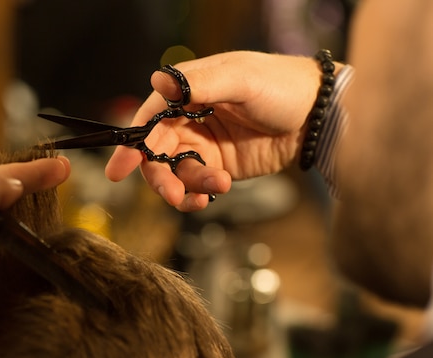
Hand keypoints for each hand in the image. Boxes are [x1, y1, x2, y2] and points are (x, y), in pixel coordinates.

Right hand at [106, 51, 343, 210]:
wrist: (318, 117)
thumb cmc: (282, 86)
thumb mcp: (242, 79)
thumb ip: (200, 83)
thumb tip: (158, 80)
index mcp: (188, 92)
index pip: (149, 118)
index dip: (132, 143)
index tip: (120, 169)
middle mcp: (189, 119)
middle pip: (156, 152)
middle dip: (159, 176)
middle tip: (171, 194)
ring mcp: (203, 145)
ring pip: (176, 173)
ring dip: (187, 186)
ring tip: (216, 187)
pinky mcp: (219, 167)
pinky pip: (196, 185)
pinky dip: (197, 195)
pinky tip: (209, 197)